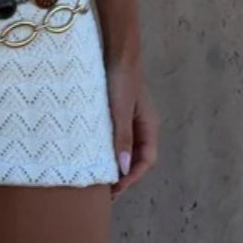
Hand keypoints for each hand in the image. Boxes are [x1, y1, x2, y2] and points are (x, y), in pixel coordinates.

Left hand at [105, 57, 158, 200]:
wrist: (116, 50)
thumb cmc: (120, 79)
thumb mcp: (120, 110)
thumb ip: (122, 137)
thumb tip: (123, 169)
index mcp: (149, 126)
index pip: (147, 161)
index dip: (132, 179)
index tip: (114, 191)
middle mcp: (142, 125)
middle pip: (138, 158)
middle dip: (124, 177)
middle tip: (104, 192)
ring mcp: (130, 118)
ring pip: (126, 148)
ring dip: (115, 164)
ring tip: (98, 178)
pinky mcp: (117, 111)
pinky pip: (116, 137)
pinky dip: (108, 149)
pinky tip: (94, 154)